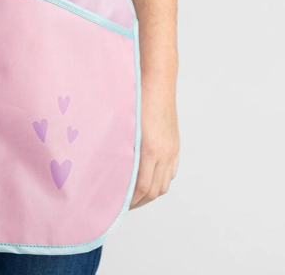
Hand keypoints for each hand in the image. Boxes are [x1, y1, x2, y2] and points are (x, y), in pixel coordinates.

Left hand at [129, 83, 179, 207]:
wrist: (157, 80)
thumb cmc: (136, 97)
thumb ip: (121, 147)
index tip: (118, 204)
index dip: (130, 200)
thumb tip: (109, 168)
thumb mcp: (124, 124)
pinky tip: (149, 178)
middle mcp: (165, 152)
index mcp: (150, 149)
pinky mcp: (175, 144)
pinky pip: (171, 171)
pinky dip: (161, 180)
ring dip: (151, 192)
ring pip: (165, 183)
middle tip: (124, 203)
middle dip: (139, 201)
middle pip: (155, 190)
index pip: (142, 188)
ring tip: (135, 194)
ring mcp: (172, 149)